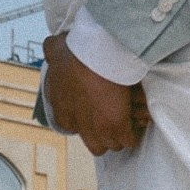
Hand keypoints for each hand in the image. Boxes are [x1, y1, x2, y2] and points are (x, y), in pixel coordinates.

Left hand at [43, 34, 149, 153]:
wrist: (98, 54)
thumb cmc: (77, 50)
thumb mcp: (57, 50)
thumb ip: (52, 51)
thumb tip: (51, 45)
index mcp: (63, 114)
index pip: (75, 128)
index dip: (87, 118)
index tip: (97, 106)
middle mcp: (80, 126)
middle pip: (96, 144)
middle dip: (105, 133)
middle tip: (115, 114)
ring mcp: (99, 130)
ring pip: (114, 144)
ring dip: (121, 132)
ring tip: (130, 113)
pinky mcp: (119, 128)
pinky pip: (130, 139)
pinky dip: (135, 130)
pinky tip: (138, 115)